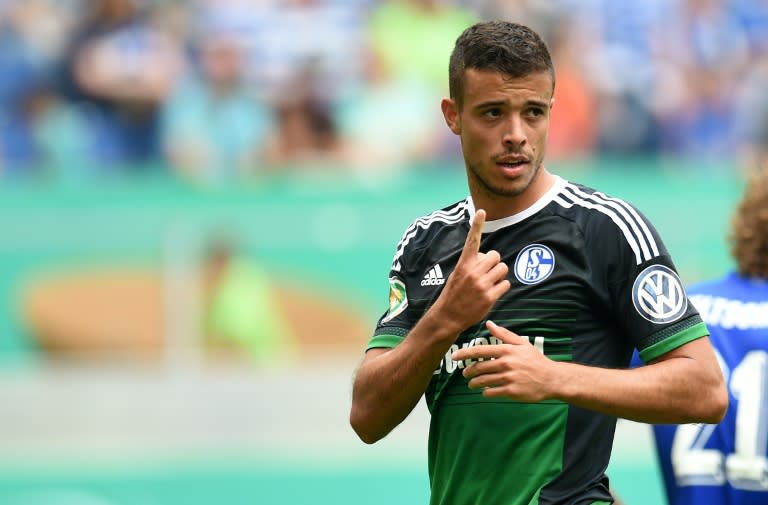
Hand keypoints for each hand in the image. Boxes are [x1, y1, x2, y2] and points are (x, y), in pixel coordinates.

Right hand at [431, 210, 509, 333]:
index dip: (477, 225)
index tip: (481, 211)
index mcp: (464, 264)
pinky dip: (501, 287)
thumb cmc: (454, 293)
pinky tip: (492, 293)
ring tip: (489, 283)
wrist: (448, 315)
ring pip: (503, 269)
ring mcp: (482, 284)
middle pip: (496, 256)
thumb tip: (488, 258)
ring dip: (499, 275)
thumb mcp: (457, 274)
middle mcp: (473, 271)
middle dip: (494, 263)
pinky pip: (505, 284)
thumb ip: (472, 264)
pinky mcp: (490, 296)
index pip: (472, 240)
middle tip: (486, 273)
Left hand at [452, 320, 557, 401]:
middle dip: (468, 371)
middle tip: (465, 374)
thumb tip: (488, 323)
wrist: (551, 378)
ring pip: (483, 381)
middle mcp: (505, 363)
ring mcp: (508, 378)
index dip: (464, 354)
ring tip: (471, 384)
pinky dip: (485, 393)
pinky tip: (485, 392)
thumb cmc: (535, 360)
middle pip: (479, 368)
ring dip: (474, 383)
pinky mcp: (511, 391)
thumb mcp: (521, 343)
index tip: (454, 357)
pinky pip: (492, 392)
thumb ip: (504, 334)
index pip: (479, 351)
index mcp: (506, 350)